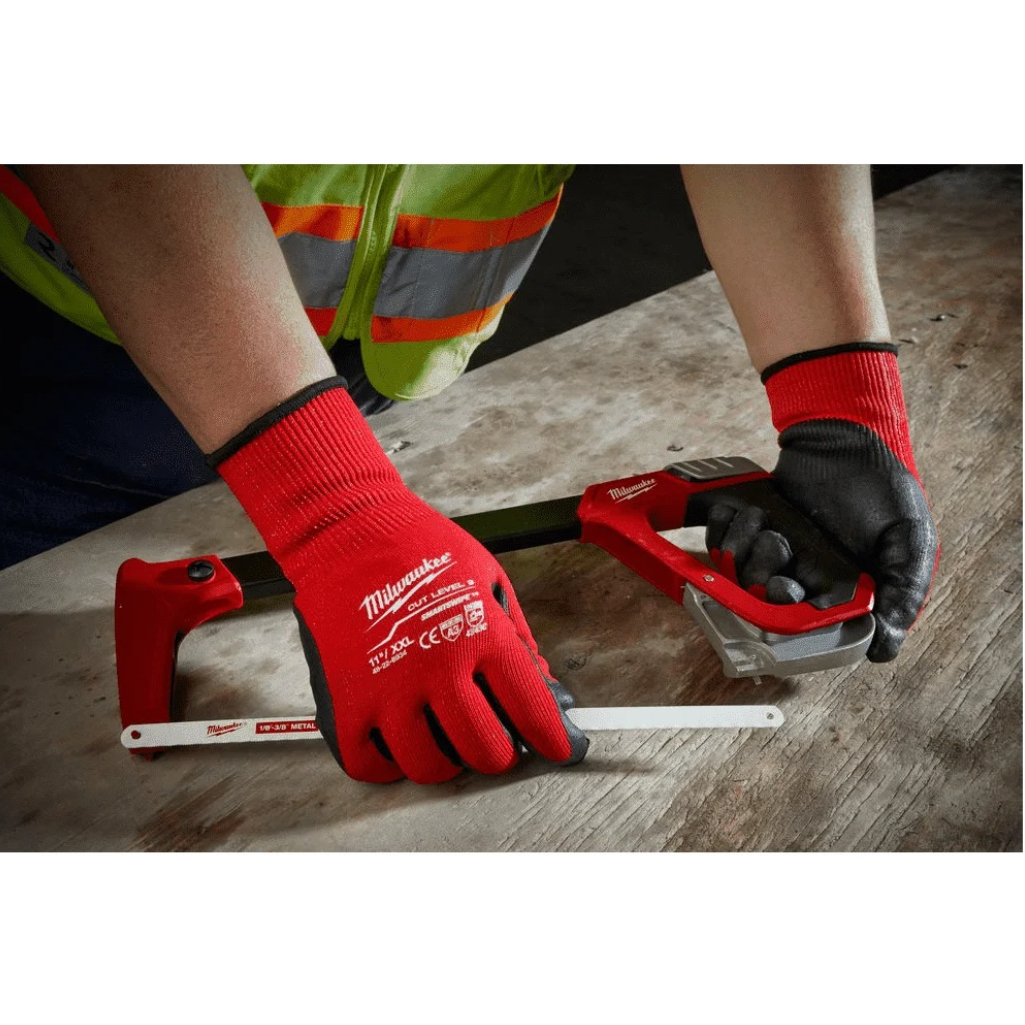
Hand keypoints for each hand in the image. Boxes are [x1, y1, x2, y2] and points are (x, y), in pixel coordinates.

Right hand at [213, 378, 586, 781]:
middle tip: (498, 742)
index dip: (554, 738)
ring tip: (447, 738)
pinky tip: (400, 739)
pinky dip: (390, 763)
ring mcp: (387, 690)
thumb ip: (519, 639)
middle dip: (501, 754)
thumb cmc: (420, 548)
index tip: (559, 749)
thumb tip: (545, 690)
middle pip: (486, 751)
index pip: (532, 709)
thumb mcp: (489, 579)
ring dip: (448, 762)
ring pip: (431, 768)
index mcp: (481, 634)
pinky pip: (371, 764)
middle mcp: (437, 668)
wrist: (348, 531)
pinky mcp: (346, 702)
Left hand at [707, 344, 938, 661]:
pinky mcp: (751, 531)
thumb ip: (902, 592)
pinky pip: (721, 545)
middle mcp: (805, 580)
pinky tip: (747, 514)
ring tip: (768, 525)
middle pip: (766, 606)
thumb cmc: (883, 489)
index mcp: (843, 595)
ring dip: (744, 553)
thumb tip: (883, 650)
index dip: (792, 620)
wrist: (844, 437)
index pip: (810, 630)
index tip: (790, 592)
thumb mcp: (909, 541)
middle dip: (764, 583)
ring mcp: (774, 555)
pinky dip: (726, 531)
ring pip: (740, 577)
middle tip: (779, 552)